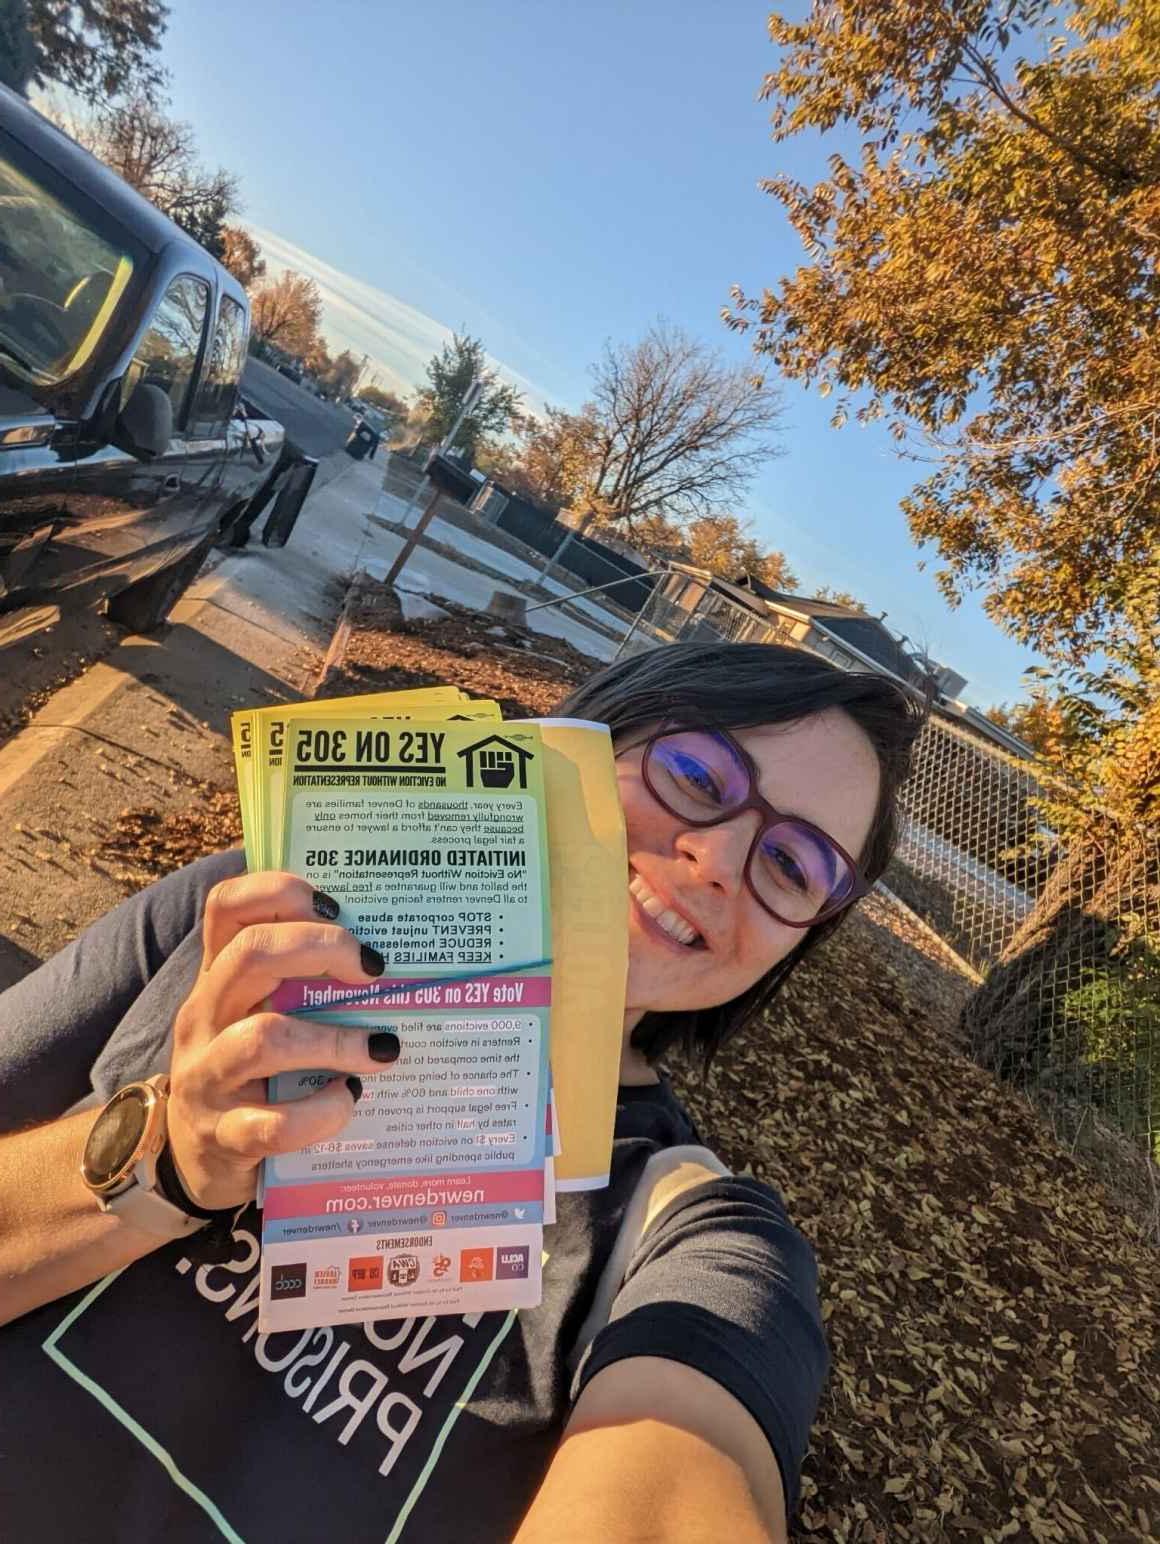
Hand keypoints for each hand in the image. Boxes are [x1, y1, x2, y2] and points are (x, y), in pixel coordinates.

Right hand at [167, 871, 394, 1209]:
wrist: (194, 1167)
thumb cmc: (252, 1078)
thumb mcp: (261, 1017)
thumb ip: (303, 984)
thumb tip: (389, 951)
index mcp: (219, 979)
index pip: (227, 907)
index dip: (280, 891)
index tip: (336, 907)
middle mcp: (205, 1018)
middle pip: (250, 953)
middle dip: (321, 948)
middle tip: (373, 968)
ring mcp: (208, 1078)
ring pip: (264, 1038)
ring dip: (335, 1040)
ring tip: (382, 1048)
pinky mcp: (224, 1138)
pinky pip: (274, 1123)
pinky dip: (322, 1111)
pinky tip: (348, 1100)